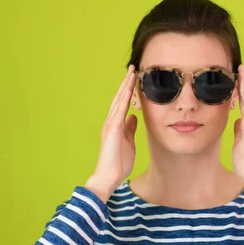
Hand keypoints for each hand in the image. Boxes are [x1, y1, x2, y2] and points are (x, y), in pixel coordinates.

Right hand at [90, 65, 138, 189]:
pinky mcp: (113, 129)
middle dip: (126, 83)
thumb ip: (130, 128)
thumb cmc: (118, 162)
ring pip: (119, 100)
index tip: (134, 78)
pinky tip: (128, 89)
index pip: (122, 103)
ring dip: (125, 86)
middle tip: (133, 69)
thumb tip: (134, 117)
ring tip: (132, 73)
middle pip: (119, 97)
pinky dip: (124, 99)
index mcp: (116, 124)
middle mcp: (111, 121)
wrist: (108, 175)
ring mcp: (111, 124)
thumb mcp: (129, 141)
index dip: (128, 90)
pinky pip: (119, 110)